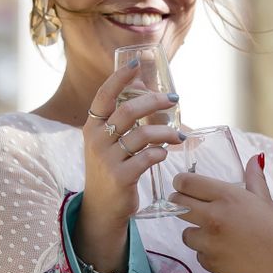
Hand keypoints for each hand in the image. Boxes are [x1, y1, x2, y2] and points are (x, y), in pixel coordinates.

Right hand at [78, 62, 184, 270]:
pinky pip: (147, 157)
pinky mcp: (120, 177)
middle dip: (155, 101)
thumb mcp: (109, 143)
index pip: (104, 95)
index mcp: (92, 127)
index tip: (137, 64)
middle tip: (174, 99)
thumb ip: (123, 119)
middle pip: (129, 111)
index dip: (120, 77)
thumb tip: (149, 90)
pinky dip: (160, 153)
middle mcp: (97, 140)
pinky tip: (165, 154)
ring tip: (179, 136)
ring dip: (166, 132)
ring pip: (143, 135)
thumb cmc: (111, 169)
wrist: (102, 208)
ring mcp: (107, 159)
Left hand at [173, 156, 272, 272]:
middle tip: (188, 205)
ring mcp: (209, 242)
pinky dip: (208, 253)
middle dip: (180, 203)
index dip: (181, 182)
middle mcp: (213, 217)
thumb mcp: (265, 200)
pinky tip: (226, 252)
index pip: (187, 183)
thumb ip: (254, 178)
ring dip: (196, 232)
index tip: (182, 185)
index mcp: (227, 197)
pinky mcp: (210, 263)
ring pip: (186, 233)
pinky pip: (199, 255)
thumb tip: (254, 158)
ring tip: (215, 234)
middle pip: (178, 204)